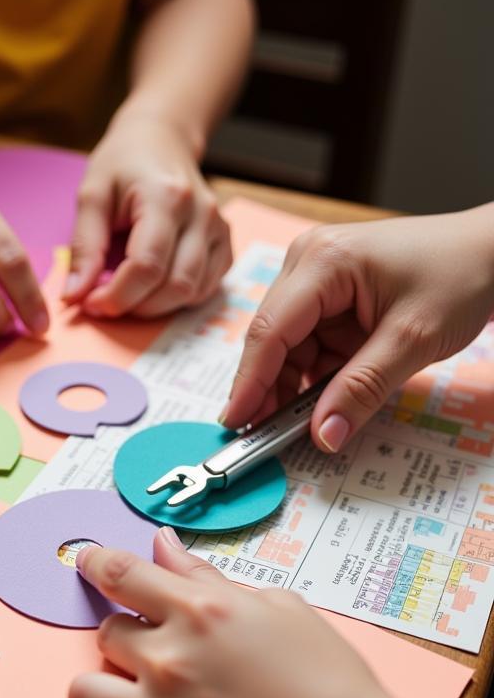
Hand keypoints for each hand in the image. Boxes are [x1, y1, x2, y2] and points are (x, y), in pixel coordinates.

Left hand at [20, 528, 423, 697]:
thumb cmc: (331, 681)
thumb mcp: (279, 607)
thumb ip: (210, 576)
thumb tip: (163, 543)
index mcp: (199, 612)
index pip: (121, 574)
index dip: (93, 564)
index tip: (83, 561)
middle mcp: (170, 659)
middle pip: (104, 636)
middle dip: (120, 640)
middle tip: (149, 652)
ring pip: (84, 693)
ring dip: (95, 691)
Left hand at [63, 116, 231, 318]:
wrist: (161, 139)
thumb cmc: (123, 164)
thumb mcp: (92, 195)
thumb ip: (83, 247)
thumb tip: (74, 296)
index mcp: (167, 198)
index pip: (147, 266)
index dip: (117, 296)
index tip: (90, 304)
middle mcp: (202, 214)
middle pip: (174, 286)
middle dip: (134, 306)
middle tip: (104, 300)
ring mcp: (219, 229)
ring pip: (192, 293)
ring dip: (155, 307)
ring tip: (127, 293)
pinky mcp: (225, 244)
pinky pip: (205, 289)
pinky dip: (176, 300)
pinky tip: (153, 287)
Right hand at [221, 206, 493, 451]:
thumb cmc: (462, 275)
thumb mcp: (413, 339)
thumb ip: (362, 390)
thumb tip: (324, 435)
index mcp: (323, 262)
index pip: (270, 330)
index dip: (249, 382)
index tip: (236, 422)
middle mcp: (308, 263)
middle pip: (271, 338)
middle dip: (270, 389)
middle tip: (267, 435)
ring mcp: (316, 277)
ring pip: (287, 346)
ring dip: (295, 385)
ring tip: (303, 421)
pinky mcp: (328, 295)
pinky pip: (308, 343)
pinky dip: (314, 373)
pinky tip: (324, 396)